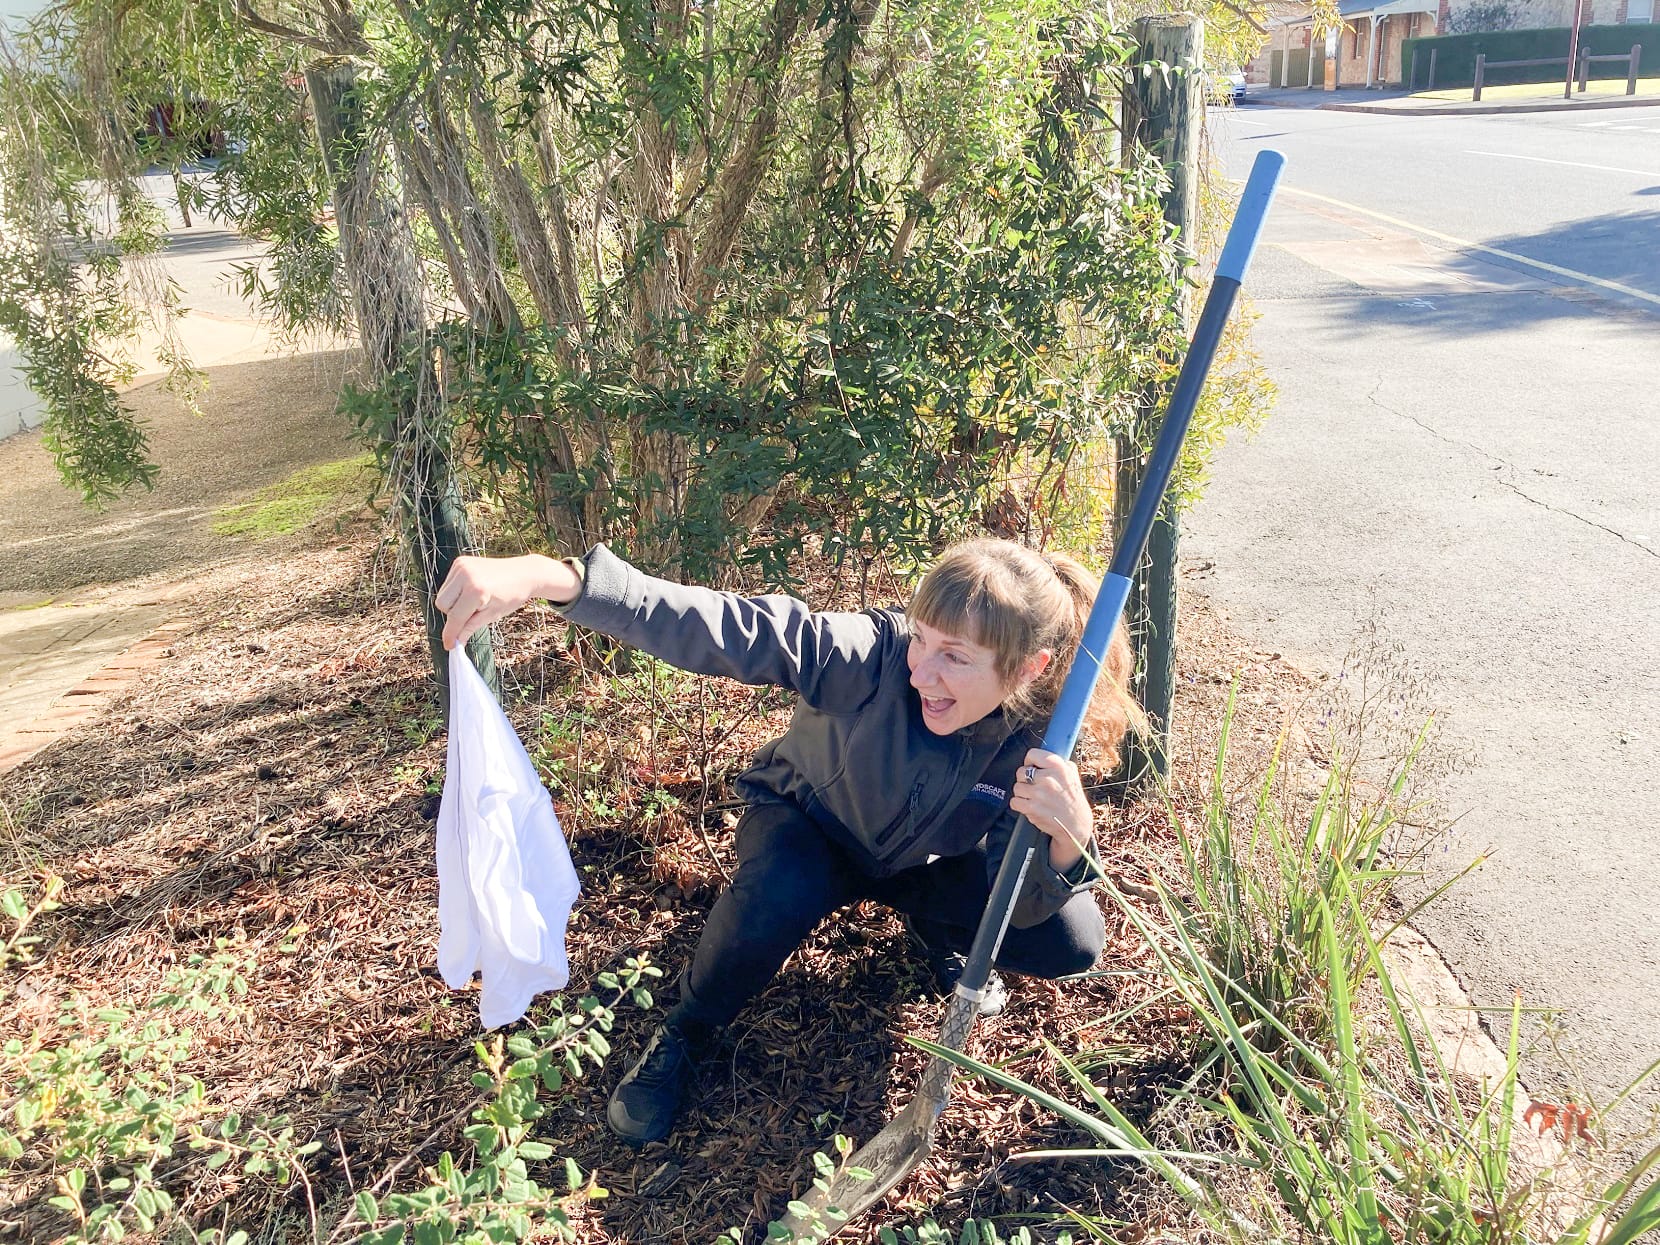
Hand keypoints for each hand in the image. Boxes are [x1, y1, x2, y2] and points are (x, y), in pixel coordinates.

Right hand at [434, 554, 579, 650]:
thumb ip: (470, 628)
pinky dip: (454, 592)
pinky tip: (470, 591)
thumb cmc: (511, 596)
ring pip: (442, 594)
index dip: (451, 634)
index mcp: (476, 590)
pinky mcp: (460, 562)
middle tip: (470, 616)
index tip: (449, 646)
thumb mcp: (492, 615)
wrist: (523, 573)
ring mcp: (461, 566)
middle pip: (442, 604)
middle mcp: (465, 575)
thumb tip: (455, 643)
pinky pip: (447, 584)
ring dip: (452, 604)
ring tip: (473, 602)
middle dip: (452, 615)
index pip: (455, 617)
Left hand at [1008, 748, 1092, 872]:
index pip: (1032, 754)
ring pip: (1017, 787)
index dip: (1030, 762)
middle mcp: (1048, 778)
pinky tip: (1030, 806)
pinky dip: (1020, 805)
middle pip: (1020, 772)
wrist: (1075, 826)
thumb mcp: (1073, 776)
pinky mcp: (1031, 808)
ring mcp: (1038, 794)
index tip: (1033, 768)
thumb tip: (1043, 756)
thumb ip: (1060, 763)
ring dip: (1023, 794)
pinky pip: (1014, 801)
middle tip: (1035, 787)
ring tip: (1035, 799)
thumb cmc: (1073, 800)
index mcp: (1058, 767)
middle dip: (1025, 780)